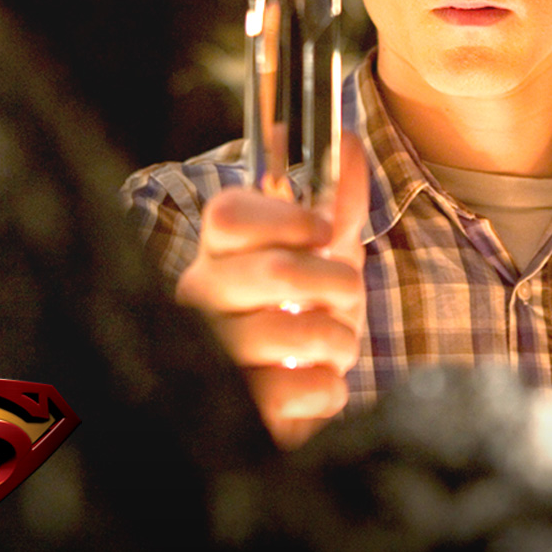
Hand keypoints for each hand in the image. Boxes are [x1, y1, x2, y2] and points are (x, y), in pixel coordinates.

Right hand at [175, 132, 368, 448]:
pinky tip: (317, 383)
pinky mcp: (236, 409)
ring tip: (334, 344)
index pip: (228, 216)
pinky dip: (328, 387)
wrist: (295, 393)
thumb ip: (339, 199)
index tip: (325, 232)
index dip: (287, 220)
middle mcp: (200, 298)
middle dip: (338, 284)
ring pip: (295, 333)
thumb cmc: (304, 309)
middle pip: (277, 271)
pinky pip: (297, 390)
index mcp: (218, 250)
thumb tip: (350, 142)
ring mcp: (212, 355)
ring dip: (340, 339)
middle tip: (346, 296)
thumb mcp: (326, 250)